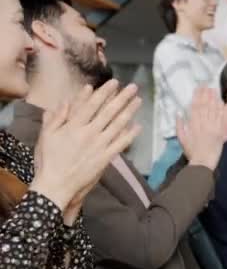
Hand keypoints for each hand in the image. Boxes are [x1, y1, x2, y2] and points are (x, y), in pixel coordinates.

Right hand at [30, 80, 141, 210]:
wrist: (56, 186)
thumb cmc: (48, 161)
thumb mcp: (46, 136)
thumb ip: (56, 118)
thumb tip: (66, 102)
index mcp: (73, 126)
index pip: (92, 104)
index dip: (104, 92)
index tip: (114, 83)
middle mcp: (89, 133)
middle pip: (108, 112)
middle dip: (122, 97)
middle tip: (133, 87)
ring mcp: (99, 145)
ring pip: (117, 125)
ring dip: (129, 111)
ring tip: (138, 101)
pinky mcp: (105, 158)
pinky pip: (120, 144)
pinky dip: (130, 135)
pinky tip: (138, 126)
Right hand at [177, 87, 226, 169]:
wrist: (203, 162)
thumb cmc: (191, 152)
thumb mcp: (181, 139)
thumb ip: (179, 125)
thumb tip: (177, 113)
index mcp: (192, 125)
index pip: (195, 108)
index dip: (197, 97)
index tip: (198, 89)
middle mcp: (202, 124)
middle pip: (204, 106)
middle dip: (205, 95)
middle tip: (207, 85)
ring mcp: (212, 127)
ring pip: (212, 110)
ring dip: (213, 99)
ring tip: (213, 90)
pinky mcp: (220, 131)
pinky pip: (220, 118)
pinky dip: (221, 110)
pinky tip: (221, 102)